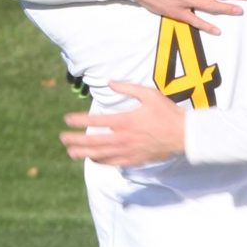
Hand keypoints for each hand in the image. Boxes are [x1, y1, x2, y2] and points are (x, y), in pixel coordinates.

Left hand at [62, 81, 184, 166]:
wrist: (184, 135)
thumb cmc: (167, 113)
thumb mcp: (149, 94)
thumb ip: (127, 88)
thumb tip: (110, 82)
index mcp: (125, 121)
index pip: (95, 121)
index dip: (78, 120)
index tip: (67, 119)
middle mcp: (123, 138)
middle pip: (93, 141)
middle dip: (75, 140)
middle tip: (62, 138)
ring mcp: (128, 151)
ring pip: (100, 155)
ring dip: (83, 153)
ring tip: (71, 152)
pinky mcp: (134, 160)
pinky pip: (113, 163)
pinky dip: (101, 161)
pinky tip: (93, 159)